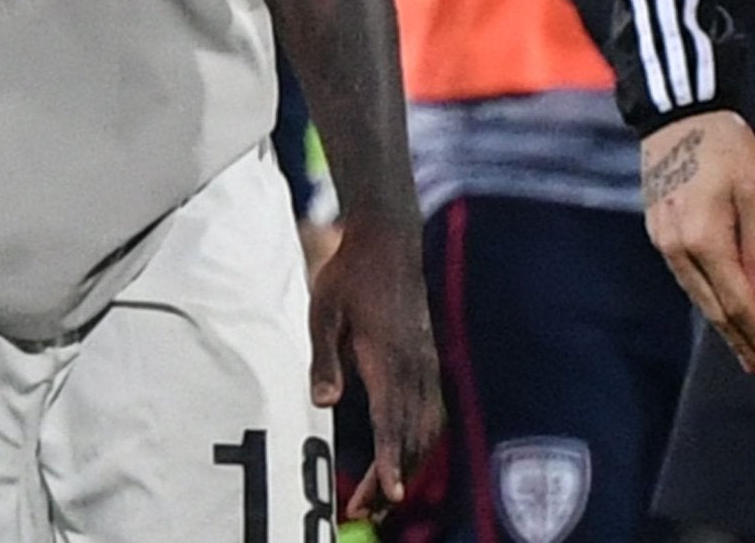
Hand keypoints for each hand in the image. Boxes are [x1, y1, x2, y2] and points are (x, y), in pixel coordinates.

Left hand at [308, 212, 438, 518]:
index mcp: (388, 358)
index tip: (387, 494)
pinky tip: (404, 460)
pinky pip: (431, 415)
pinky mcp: (429, 364)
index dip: (389, 462)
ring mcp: (427, 367)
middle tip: (362, 512)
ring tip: (380, 498)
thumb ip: (325, 358)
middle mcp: (415, 368)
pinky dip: (419, 444)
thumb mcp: (324, 310)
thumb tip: (325, 404)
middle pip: (409, 437)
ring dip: (406, 466)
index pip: (392, 421)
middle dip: (389, 479)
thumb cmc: (350, 276)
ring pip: (425, 432)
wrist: (388, 244)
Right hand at [641, 110, 754, 379]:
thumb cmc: (724, 146)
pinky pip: (686, 277)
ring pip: (697, 296)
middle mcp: (677, 248)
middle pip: (714, 308)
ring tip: (746, 351)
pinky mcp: (657, 229)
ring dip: (724, 327)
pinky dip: (708, 301)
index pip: (739, 302)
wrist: (676, 114)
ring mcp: (663, 240)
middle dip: (742, 342)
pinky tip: (720, 309)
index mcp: (703, 239)